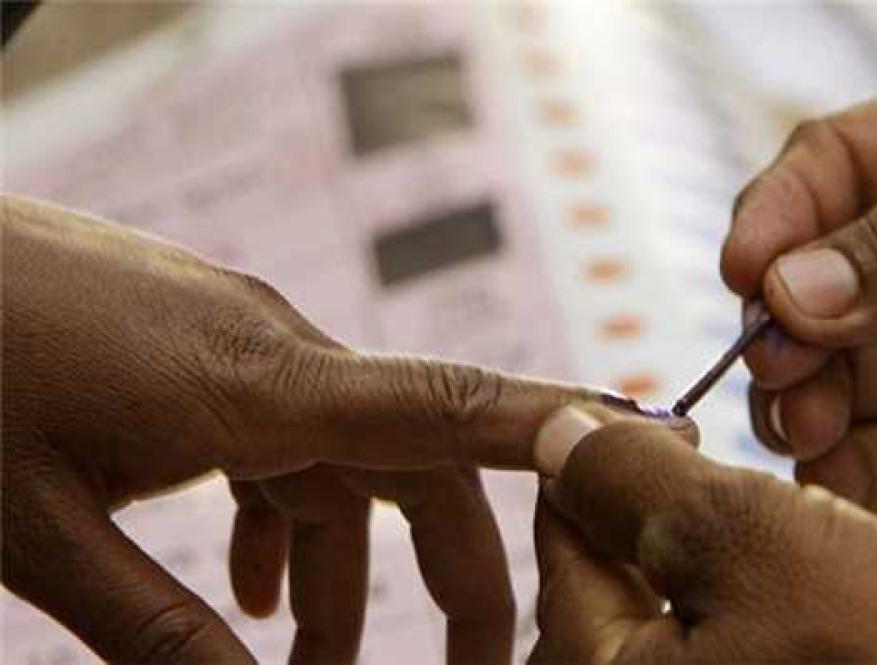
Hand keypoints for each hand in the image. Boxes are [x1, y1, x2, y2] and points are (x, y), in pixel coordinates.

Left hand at [1, 196, 596, 661]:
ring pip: (349, 467)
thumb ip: (162, 630)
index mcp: (264, 384)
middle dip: (461, 571)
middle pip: (422, 463)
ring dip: (355, 569)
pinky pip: (287, 447)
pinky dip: (291, 525)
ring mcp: (244, 352)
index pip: (452, 401)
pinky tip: (260, 591)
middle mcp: (280, 358)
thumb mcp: (43, 531)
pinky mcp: (206, 357)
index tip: (645, 449)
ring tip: (323, 663)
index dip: (560, 425)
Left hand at [530, 407, 876, 663]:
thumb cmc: (868, 644)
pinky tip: (782, 594)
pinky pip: (707, 658)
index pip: (560, 546)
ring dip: (691, 567)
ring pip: (654, 626)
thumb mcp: (736, 528)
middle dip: (646, 524)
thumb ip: (630, 475)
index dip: (601, 467)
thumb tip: (556, 433)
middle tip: (706, 472)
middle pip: (598, 594)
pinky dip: (728, 615)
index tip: (656, 427)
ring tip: (757, 531)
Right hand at [721, 62, 876, 524]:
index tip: (747, 271)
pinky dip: (841, 471)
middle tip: (781, 363)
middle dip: (780, 327)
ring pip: (819, 379)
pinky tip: (836, 471)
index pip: (825, 172)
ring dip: (799, 404)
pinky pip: (869, 459)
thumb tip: (789, 290)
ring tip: (811, 423)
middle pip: (802, 286)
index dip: (774, 218)